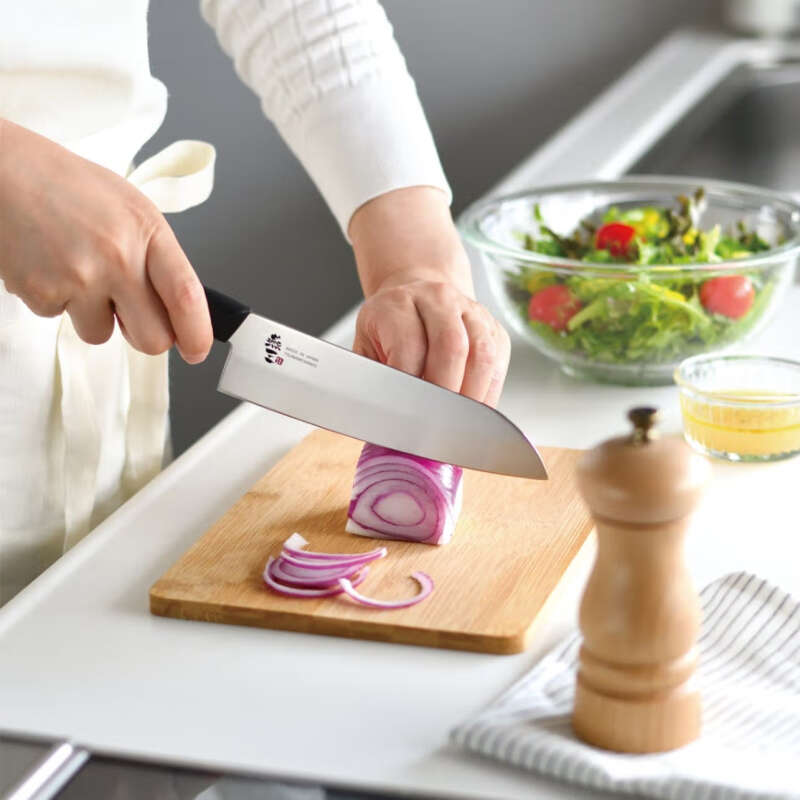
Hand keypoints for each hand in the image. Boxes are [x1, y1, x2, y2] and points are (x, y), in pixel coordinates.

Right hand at [0, 118, 211, 362]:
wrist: (3, 171)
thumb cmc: (68, 187)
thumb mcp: (130, 210)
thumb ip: (155, 258)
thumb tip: (175, 310)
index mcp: (147, 232)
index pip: (186, 297)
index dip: (197, 333)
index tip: (197, 350)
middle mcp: (118, 257)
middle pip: (152, 338)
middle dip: (144, 337)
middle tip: (130, 316)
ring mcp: (79, 278)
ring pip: (101, 335)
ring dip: (92, 315)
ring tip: (76, 269)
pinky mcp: (40, 293)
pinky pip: (59, 319)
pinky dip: (56, 300)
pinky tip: (49, 264)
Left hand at [349, 187, 510, 406]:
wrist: (416, 296)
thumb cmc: (389, 330)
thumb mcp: (366, 347)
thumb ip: (370, 380)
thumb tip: (375, 425)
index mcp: (398, 304)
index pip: (410, 346)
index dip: (411, 386)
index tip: (408, 416)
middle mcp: (437, 299)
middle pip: (451, 347)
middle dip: (445, 393)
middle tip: (436, 424)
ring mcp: (470, 311)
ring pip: (481, 354)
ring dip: (471, 396)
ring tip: (457, 423)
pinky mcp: (493, 328)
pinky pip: (498, 363)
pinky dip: (487, 393)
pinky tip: (473, 411)